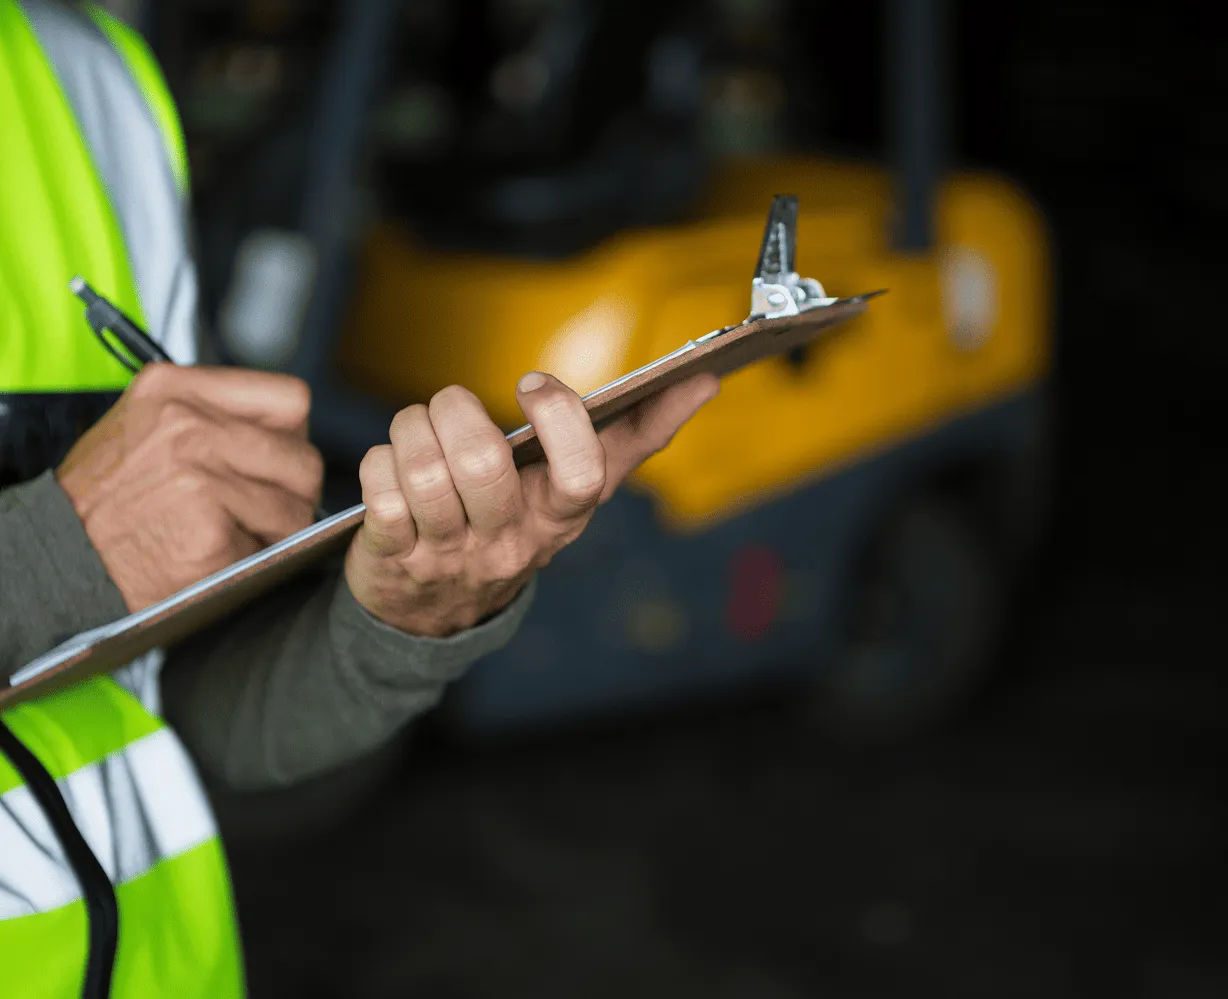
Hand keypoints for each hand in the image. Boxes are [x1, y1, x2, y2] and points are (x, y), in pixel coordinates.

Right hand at [57, 364, 323, 611]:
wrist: (56, 555)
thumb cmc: (103, 498)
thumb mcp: (144, 425)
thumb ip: (211, 416)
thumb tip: (288, 436)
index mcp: (174, 388)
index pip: (290, 400)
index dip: (293, 439)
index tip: (279, 463)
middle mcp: (187, 424)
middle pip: (302, 458)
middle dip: (294, 495)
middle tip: (269, 516)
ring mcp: (199, 476)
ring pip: (293, 507)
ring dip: (279, 533)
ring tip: (241, 539)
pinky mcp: (208, 528)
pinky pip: (270, 548)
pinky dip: (254, 563)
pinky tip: (220, 560)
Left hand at [346, 371, 719, 637]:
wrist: (435, 613)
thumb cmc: (512, 524)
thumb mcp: (573, 493)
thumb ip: (636, 437)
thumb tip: (704, 380)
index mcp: (561, 519)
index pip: (581, 476)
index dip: (558, 420)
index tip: (532, 386)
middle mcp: (511, 542)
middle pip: (483, 464)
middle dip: (454, 411)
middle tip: (450, 403)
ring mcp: (452, 556)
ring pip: (424, 472)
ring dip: (411, 429)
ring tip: (416, 427)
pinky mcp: (395, 559)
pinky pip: (380, 492)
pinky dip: (378, 463)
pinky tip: (390, 468)